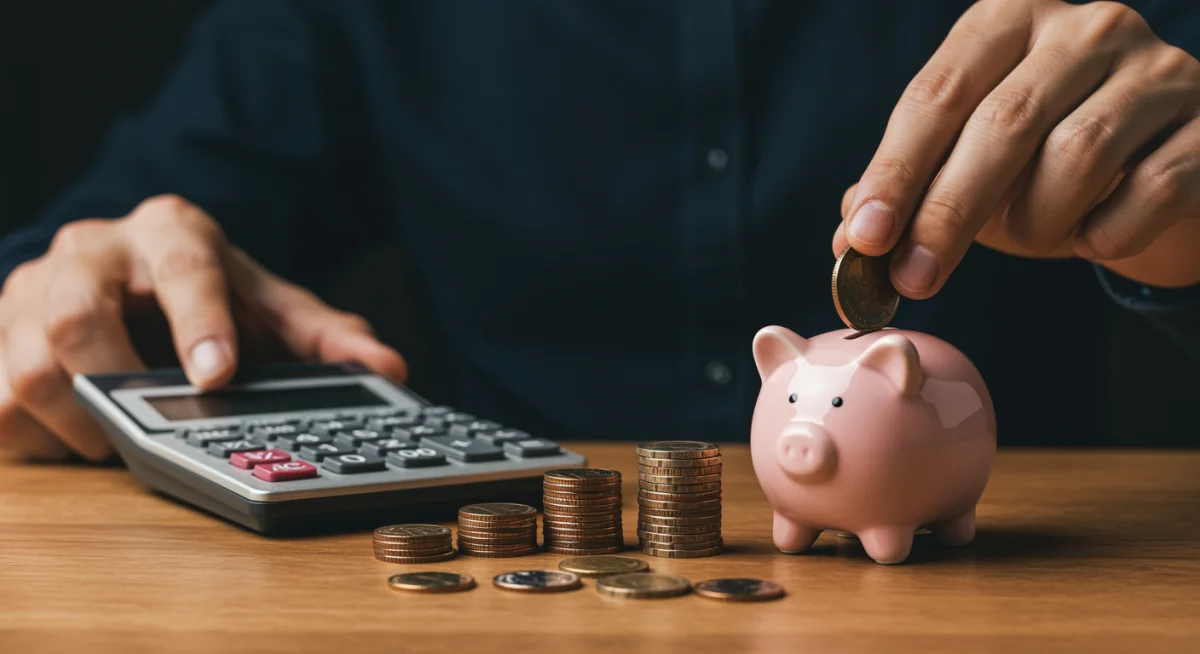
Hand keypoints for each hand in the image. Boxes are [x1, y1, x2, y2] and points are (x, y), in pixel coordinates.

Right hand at [0, 195, 406, 460]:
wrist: (131, 278)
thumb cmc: (208, 296)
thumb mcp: (270, 308)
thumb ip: (326, 337)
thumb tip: (388, 368)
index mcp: (168, 231)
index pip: (182, 266)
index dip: (199, 321)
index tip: (218, 374)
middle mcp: (92, 250)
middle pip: (79, 316)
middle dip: (121, 385)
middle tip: (157, 426)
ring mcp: (32, 288)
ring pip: (29, 363)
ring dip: (78, 423)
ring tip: (121, 439)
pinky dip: (37, 437)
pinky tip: (76, 439)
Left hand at [834, 0, 1199, 296]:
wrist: (1159, 169)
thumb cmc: (1044, 164)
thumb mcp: (969, 164)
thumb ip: (909, 188)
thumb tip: (848, 236)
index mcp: (1008, 20)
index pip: (937, 94)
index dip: (896, 171)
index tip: (864, 237)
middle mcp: (1086, 27)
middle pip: (1002, 123)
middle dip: (948, 212)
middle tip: (913, 279)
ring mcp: (1157, 68)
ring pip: (1078, 154)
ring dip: (1036, 222)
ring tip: (1029, 242)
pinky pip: (1151, 190)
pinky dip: (1106, 232)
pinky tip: (1090, 237)